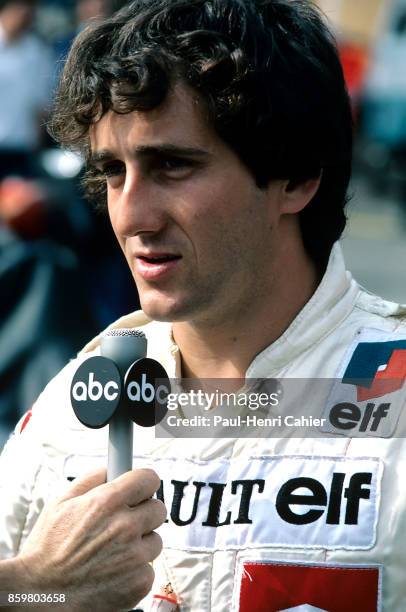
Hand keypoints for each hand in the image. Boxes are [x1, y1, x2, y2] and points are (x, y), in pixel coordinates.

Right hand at [15, 468, 165, 610]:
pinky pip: (149, 568)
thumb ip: (91, 479)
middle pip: (158, 509)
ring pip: (155, 540)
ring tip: (113, 552)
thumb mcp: (61, 502)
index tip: (141, 489)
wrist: (39, 595)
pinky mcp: (139, 583)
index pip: (148, 479)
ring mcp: (134, 557)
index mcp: (107, 503)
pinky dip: (136, 571)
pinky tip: (114, 572)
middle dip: (143, 513)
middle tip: (125, 522)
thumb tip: (112, 468)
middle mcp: (125, 527)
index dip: (144, 483)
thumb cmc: (47, 548)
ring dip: (140, 544)